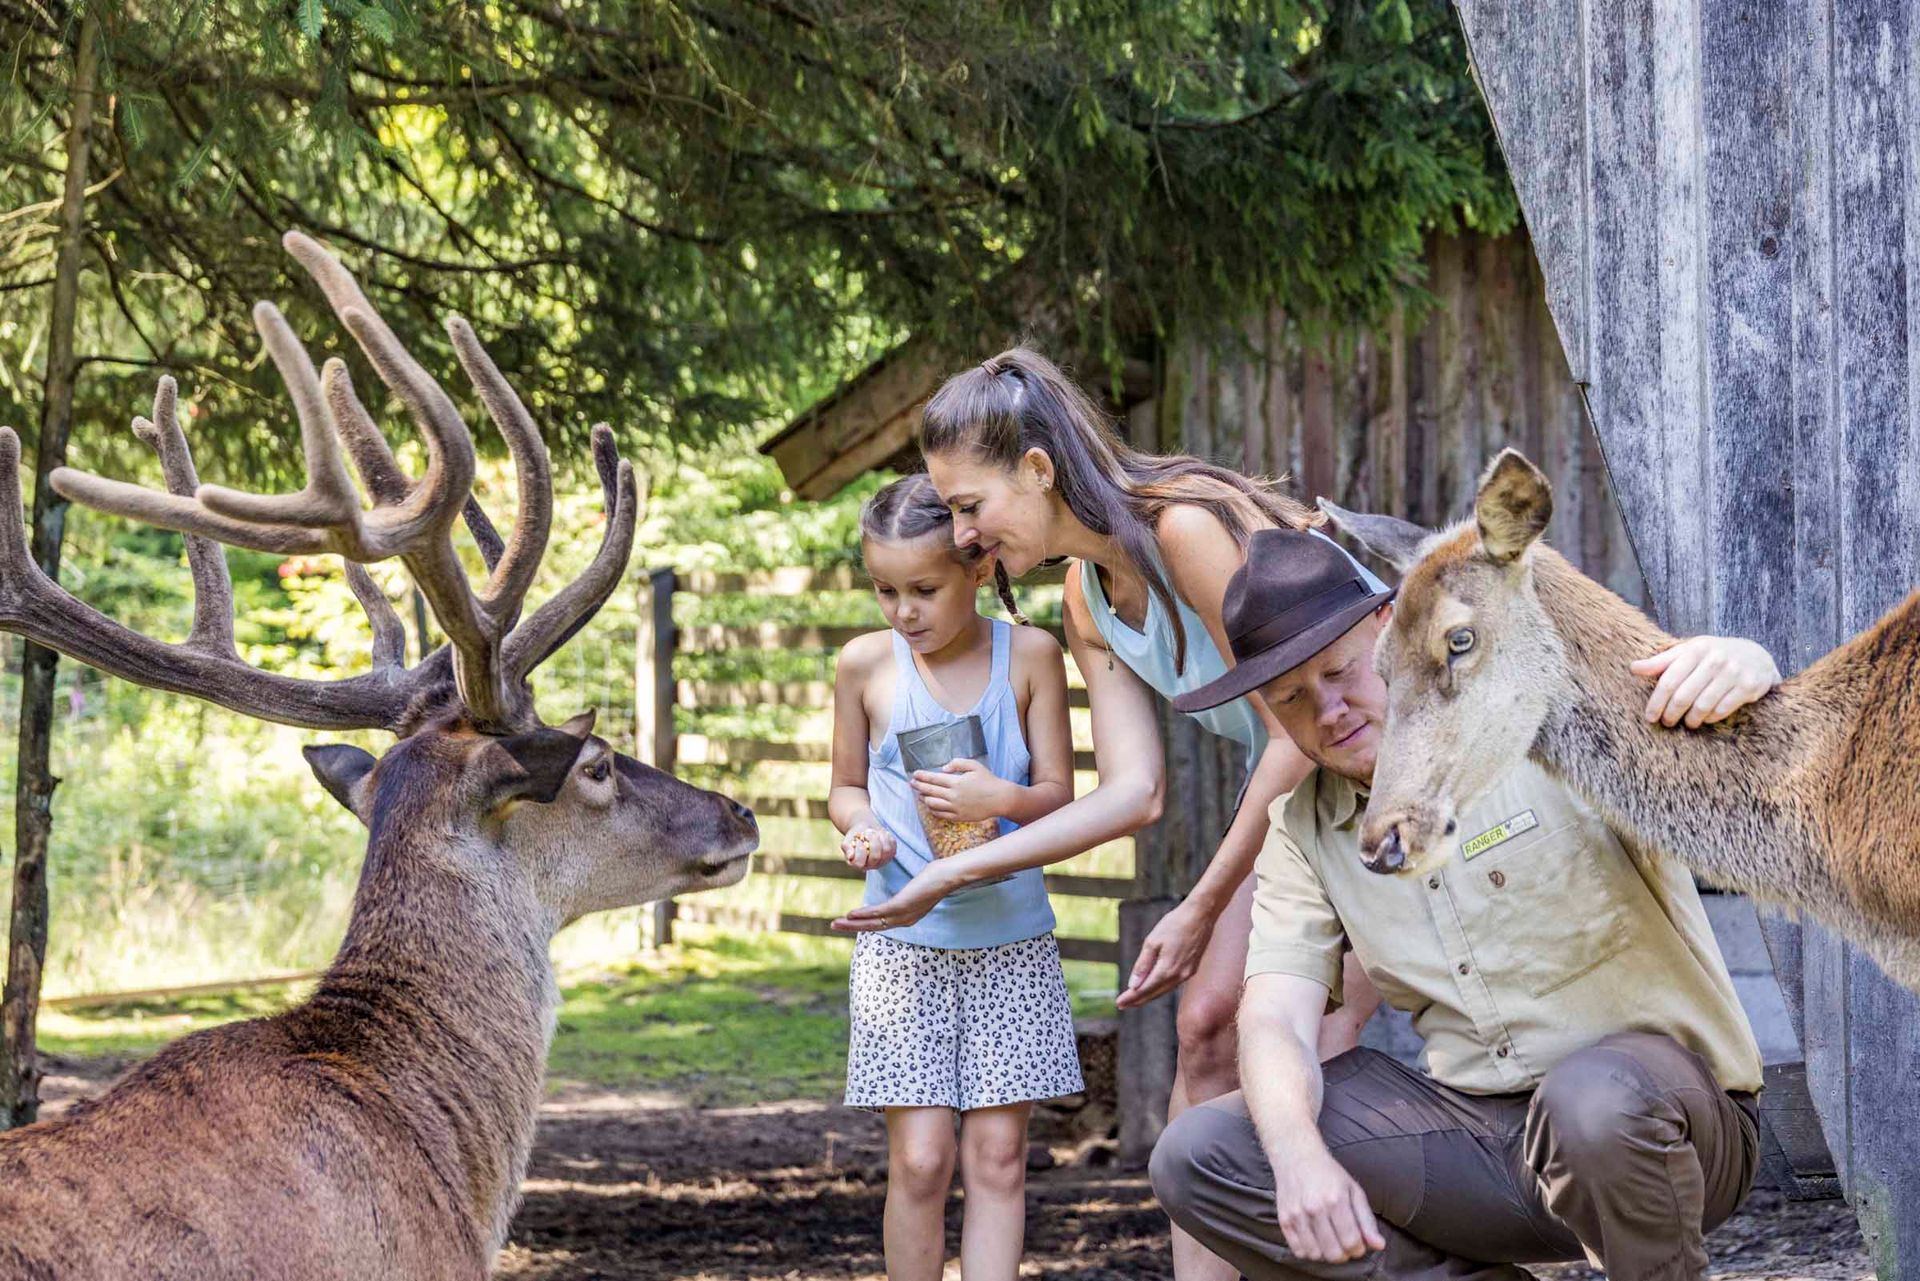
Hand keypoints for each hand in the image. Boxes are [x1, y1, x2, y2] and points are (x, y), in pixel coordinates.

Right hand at [831, 861, 958, 933]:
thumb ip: (909, 893)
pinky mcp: (902, 906)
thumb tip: (907, 889)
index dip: (864, 924)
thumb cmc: (935, 878)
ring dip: (853, 924)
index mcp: (907, 917)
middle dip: (852, 927)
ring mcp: (903, 914)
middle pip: (873, 927)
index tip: (850, 922)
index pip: (881, 923)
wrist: (948, 876)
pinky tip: (851, 914)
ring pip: (873, 923)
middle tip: (834, 926)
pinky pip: (879, 912)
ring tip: (836, 923)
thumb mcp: (918, 888)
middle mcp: (905, 920)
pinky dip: (864, 914)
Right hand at [841, 824, 897, 870]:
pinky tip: (880, 834)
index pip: (860, 863)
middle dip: (871, 842)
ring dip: (879, 837)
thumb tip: (850, 856)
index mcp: (858, 865)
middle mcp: (871, 866)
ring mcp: (883, 861)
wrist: (865, 829)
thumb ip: (847, 849)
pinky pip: (892, 844)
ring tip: (872, 831)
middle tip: (867, 832)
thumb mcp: (847, 842)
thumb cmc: (854, 837)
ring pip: (886, 850)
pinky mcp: (891, 853)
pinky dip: (886, 836)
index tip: (858, 840)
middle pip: (875, 857)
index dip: (859, 850)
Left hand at [910, 757, 1007, 822]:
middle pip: (930, 791)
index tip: (915, 774)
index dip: (922, 776)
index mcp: (956, 782)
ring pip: (932, 804)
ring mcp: (955, 808)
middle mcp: (953, 795)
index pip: (933, 778)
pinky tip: (930, 805)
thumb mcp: (974, 765)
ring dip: (924, 798)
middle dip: (918, 786)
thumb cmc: (988, 780)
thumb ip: (957, 763)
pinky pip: (940, 814)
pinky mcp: (958, 817)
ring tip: (920, 794)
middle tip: (912, 783)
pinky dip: (932, 809)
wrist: (1000, 798)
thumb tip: (942, 769)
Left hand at [1115, 898, 1217, 1008]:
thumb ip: (1143, 965)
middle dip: (1138, 999)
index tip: (1119, 1003)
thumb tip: (1133, 985)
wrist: (1201, 914)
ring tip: (1134, 998)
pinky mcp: (1192, 968)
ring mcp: (1187, 973)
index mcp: (1167, 969)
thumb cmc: (1175, 924)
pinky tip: (1153, 986)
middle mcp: (1179, 976)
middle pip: (1155, 993)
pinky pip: (1172, 983)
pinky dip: (1160, 987)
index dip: (1131, 997)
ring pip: (1164, 990)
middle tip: (1122, 1004)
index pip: (1145, 989)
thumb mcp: (1152, 942)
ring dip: (1149, 995)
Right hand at [1271, 1145, 1385, 1262]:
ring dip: (1326, 1254)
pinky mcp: (1283, 1219)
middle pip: (1334, 1253)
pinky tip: (1314, 1240)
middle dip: (1344, 1254)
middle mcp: (1315, 1209)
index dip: (1358, 1249)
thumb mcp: (1353, 1190)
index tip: (1358, 1244)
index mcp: (1336, 1200)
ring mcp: (1297, 1215)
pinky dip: (1308, 1251)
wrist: (1296, 1155)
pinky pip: (1298, 1250)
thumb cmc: (1328, 1173)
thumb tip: (1379, 1246)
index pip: (1351, 1241)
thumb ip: (1367, 1220)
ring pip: (1315, 1255)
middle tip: (1344, 1244)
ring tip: (1329, 1242)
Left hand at [1630, 635, 1780, 727]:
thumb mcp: (1688, 652)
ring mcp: (1734, 672)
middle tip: (1667, 722)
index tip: (1650, 717)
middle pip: (1683, 696)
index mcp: (1696, 649)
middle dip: (1671, 714)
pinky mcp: (1749, 686)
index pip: (1668, 680)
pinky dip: (1710, 718)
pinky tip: (1706, 719)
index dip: (1656, 702)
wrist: (1756, 656)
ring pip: (1702, 705)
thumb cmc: (1713, 656)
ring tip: (1688, 722)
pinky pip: (1722, 710)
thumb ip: (1662, 662)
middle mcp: (1715, 659)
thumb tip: (1633, 668)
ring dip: (1691, 719)